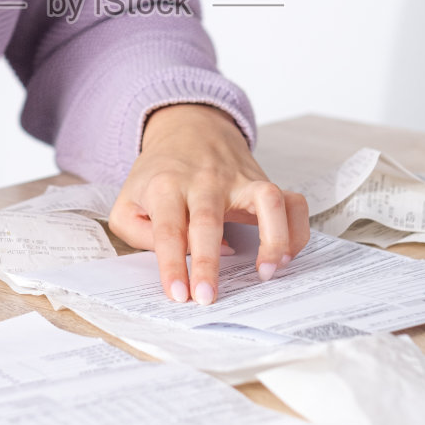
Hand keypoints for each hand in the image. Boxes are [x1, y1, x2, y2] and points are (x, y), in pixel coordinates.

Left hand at [107, 103, 308, 305]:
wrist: (188, 128)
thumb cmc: (159, 173)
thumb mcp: (128, 199)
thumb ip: (138, 232)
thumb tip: (176, 257)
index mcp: (166, 186)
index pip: (167, 229)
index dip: (172, 264)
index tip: (178, 294)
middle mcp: (205, 181)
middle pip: (208, 220)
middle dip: (208, 262)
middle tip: (206, 297)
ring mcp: (239, 179)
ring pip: (266, 200)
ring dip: (271, 239)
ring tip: (265, 273)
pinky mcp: (263, 181)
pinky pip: (292, 202)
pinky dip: (296, 231)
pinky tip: (285, 256)